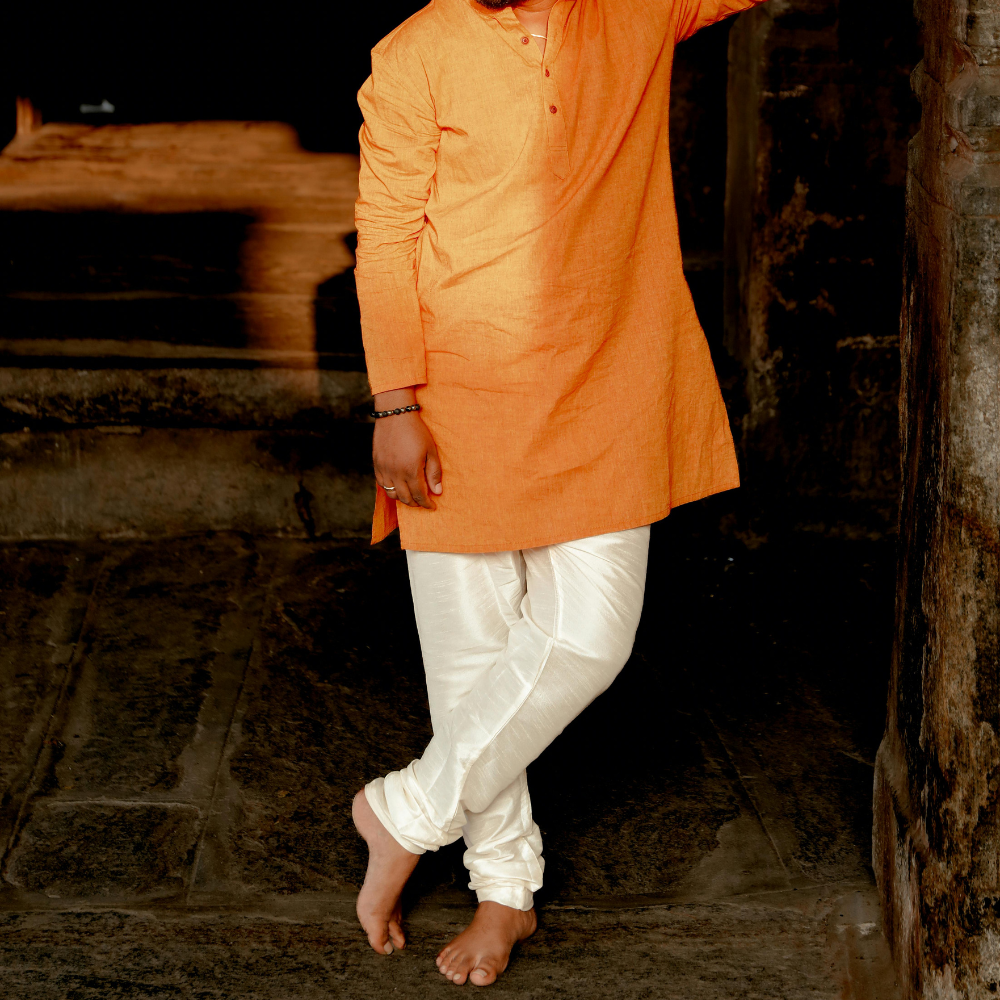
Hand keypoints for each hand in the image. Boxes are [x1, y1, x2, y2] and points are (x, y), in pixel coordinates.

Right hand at [372, 388, 441, 509]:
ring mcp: (384, 469)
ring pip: (392, 494)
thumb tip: (437, 492)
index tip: (432, 506)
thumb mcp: (431, 450)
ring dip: (402, 498)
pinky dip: (390, 490)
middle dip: (416, 503)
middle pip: (405, 498)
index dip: (427, 504)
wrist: (395, 415)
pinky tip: (398, 486)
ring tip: (411, 496)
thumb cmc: (416, 431)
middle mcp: (396, 473)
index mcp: (411, 470)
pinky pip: (382, 484)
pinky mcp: (376, 464)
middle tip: (423, 502)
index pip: (419, 495)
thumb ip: (434, 472)